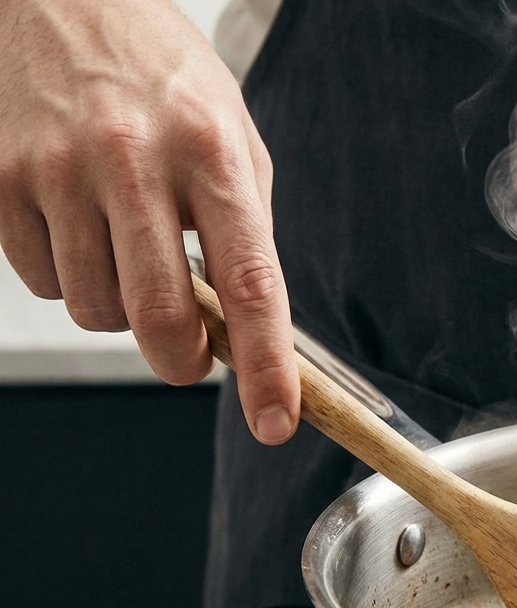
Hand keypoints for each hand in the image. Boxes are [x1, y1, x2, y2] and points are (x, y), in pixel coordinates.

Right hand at [0, 0, 297, 443]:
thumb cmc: (159, 77)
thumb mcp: (230, 134)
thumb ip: (243, 224)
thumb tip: (245, 320)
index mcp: (211, 151)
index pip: (249, 281)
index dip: (264, 364)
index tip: (274, 421)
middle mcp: (134, 160)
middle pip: (160, 315)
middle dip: (181, 360)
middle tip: (191, 358)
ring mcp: (57, 170)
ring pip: (94, 310)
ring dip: (119, 308)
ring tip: (127, 248)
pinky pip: (41, 281)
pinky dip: (68, 275)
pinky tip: (78, 223)